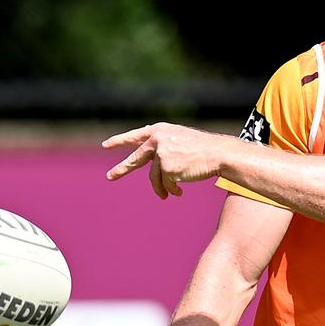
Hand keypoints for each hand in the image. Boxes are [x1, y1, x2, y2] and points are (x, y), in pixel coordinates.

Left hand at [103, 123, 226, 198]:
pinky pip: (165, 185)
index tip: (106, 145)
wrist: (218, 153)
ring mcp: (161, 155)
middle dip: (122, 169)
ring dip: (161, 188)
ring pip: (154, 177)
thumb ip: (163, 145)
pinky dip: (171, 190)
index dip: (120, 141)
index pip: (135, 136)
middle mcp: (157, 140)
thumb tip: (150, 161)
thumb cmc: (203, 148)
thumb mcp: (180, 138)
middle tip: (110, 176)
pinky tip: (180, 191)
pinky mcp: (167, 169)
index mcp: (160, 131)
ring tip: (167, 194)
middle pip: (135, 159)